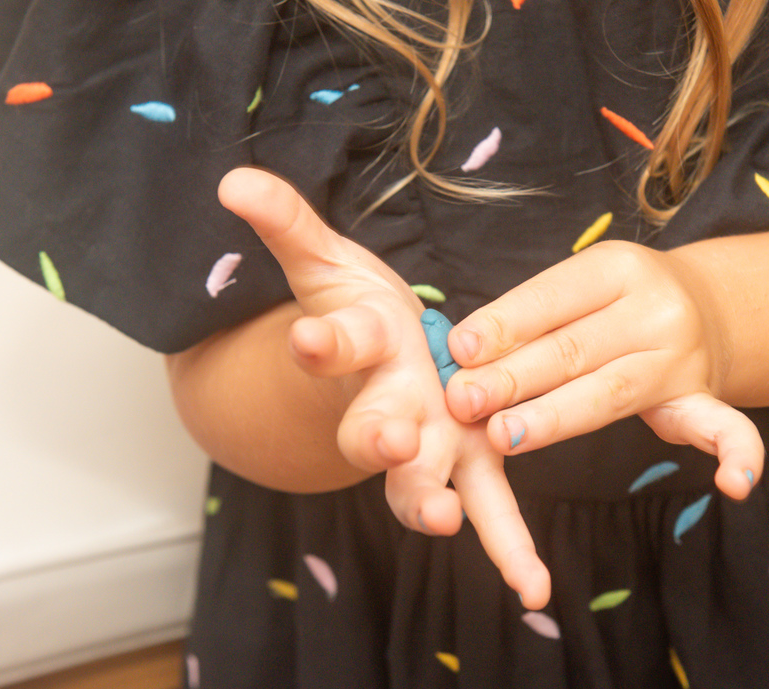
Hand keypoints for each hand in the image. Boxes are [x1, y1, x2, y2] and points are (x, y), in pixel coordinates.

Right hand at [218, 167, 550, 607]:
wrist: (375, 364)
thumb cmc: (355, 312)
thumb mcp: (326, 261)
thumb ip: (289, 224)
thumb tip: (234, 178)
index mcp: (358, 348)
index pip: (333, 341)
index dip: (320, 341)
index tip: (309, 337)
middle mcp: (384, 402)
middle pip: (371, 428)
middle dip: (378, 436)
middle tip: (391, 439)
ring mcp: (427, 438)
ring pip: (422, 482)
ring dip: (432, 502)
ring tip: (447, 523)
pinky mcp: (469, 458)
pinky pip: (489, 506)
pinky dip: (508, 545)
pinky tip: (534, 590)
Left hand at [444, 240, 763, 499]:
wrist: (704, 305)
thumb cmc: (612, 301)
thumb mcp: (578, 287)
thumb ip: (527, 318)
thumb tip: (460, 355)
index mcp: (618, 268)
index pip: (551, 298)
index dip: (503, 325)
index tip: (457, 351)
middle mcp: (657, 310)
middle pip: (573, 349)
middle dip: (512, 378)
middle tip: (462, 402)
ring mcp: (682, 359)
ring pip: (612, 392)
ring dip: (556, 417)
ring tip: (503, 436)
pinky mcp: (700, 400)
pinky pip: (725, 429)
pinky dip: (737, 455)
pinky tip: (734, 484)